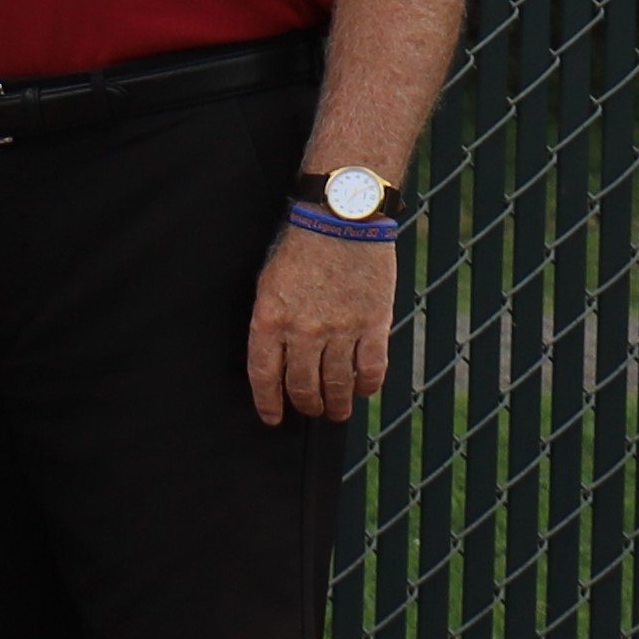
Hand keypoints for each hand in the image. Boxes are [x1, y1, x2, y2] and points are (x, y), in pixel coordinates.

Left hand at [249, 223, 397, 423]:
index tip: (273, 418)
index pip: (264, 375)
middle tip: (311, 412)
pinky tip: (364, 391)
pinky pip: (371, 367)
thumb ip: (273, 322)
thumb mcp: (269, 285)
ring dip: (337, 404)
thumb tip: (279, 358)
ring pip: (337, 383)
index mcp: (270, 320)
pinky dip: (368, 385)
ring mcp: (340, 329)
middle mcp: (303, 330)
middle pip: (302, 385)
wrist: (341, 221)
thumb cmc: (300, 250)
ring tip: (337, 412)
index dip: (268, 402)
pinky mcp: (373, 323)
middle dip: (306, 405)